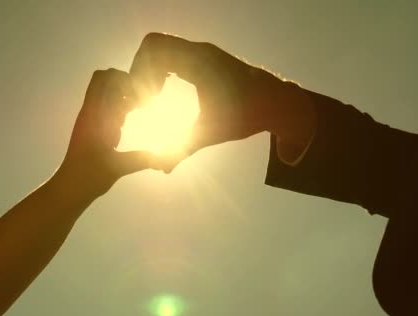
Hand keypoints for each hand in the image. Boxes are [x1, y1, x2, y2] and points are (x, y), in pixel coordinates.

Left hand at [55, 69, 158, 198]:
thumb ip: (142, 159)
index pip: (106, 79)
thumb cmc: (88, 177)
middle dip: (124, 83)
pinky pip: (103, 107)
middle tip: (138, 99)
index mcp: (94, 115)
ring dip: (121, 96)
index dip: (126, 80)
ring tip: (136, 110)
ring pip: (104, 92)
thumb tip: (166, 158)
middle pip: (105, 78)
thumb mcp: (117, 167)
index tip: (140, 96)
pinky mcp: (90, 128)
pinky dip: (117, 108)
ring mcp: (89, 119)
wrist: (68, 189)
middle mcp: (90, 112)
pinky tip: (126, 124)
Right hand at [130, 33, 315, 169]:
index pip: (154, 48)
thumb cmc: (247, 116)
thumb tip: (161, 170)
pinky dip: (161, 67)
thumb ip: (182, 150)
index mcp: (199, 62)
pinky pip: (172, 52)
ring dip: (151, 68)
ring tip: (153, 96)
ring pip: (161, 47)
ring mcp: (202, 51)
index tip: (147, 99)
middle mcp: (199, 50)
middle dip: (141, 69)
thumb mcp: (211, 133)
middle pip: (153, 44)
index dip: (141, 71)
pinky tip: (163, 91)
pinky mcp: (204, 57)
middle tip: (145, 98)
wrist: (277, 103)